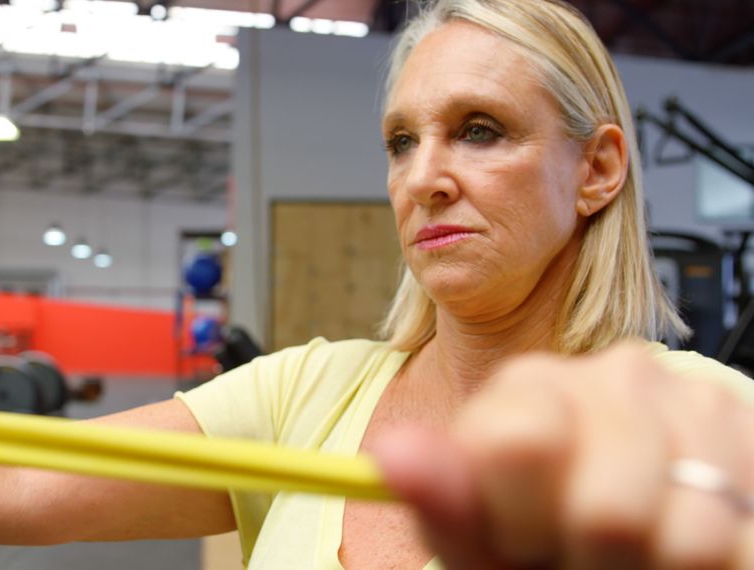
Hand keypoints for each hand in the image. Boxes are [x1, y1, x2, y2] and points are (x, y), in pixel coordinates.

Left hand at [376, 342, 753, 568]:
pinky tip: (677, 545)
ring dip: (652, 568)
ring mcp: (689, 400)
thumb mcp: (481, 532)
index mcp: (529, 388)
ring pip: (687, 532)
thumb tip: (391, 456)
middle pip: (607, 510)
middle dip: (588, 556)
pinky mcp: (746, 433)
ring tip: (631, 553)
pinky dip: (707, 568)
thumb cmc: (542, 533)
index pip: (517, 447)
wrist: (626, 533)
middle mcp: (613, 375)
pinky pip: (738, 541)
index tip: (514, 537)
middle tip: (577, 553)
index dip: (515, 522)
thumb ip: (441, 499)